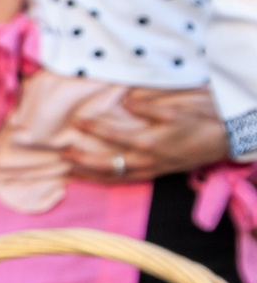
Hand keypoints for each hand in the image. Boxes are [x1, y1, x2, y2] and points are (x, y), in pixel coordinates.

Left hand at [61, 84, 228, 183]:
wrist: (222, 141)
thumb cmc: (200, 122)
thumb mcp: (177, 109)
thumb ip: (149, 105)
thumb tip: (125, 101)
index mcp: (148, 142)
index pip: (112, 135)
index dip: (92, 127)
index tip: (76, 120)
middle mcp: (144, 160)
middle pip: (105, 164)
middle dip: (80, 160)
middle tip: (60, 153)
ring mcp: (147, 170)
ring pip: (111, 177)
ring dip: (86, 175)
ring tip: (65, 170)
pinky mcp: (151, 175)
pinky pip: (122, 181)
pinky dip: (102, 181)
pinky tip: (88, 178)